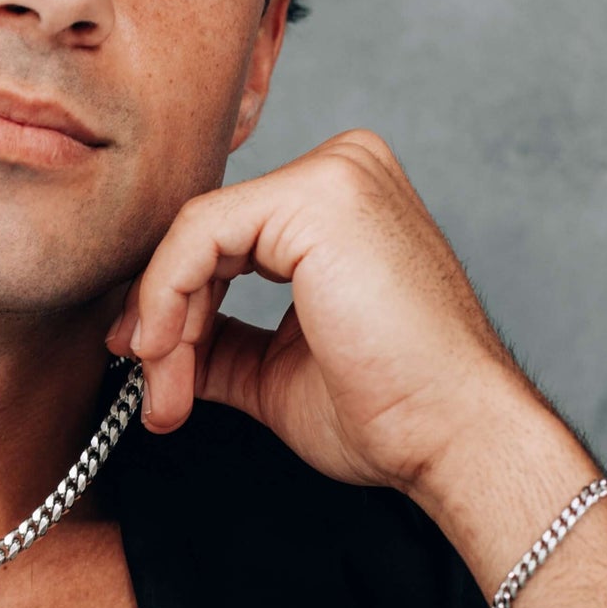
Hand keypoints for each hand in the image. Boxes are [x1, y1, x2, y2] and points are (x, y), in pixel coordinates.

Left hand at [104, 129, 546, 498]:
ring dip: (165, 324)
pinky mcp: (316, 195)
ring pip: (195, 235)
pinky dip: (168, 297)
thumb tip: (154, 341)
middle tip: (155, 393)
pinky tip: (169, 354)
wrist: (456, 438)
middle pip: (205, 234)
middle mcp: (344, 169)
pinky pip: (200, 233)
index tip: (150, 370)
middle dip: (164, 320)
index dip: (173, 305)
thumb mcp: (277, 367)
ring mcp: (335, 174)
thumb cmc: (394, 410)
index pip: (225, 238)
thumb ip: (219, 339)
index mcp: (342, 200)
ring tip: (169, 394)